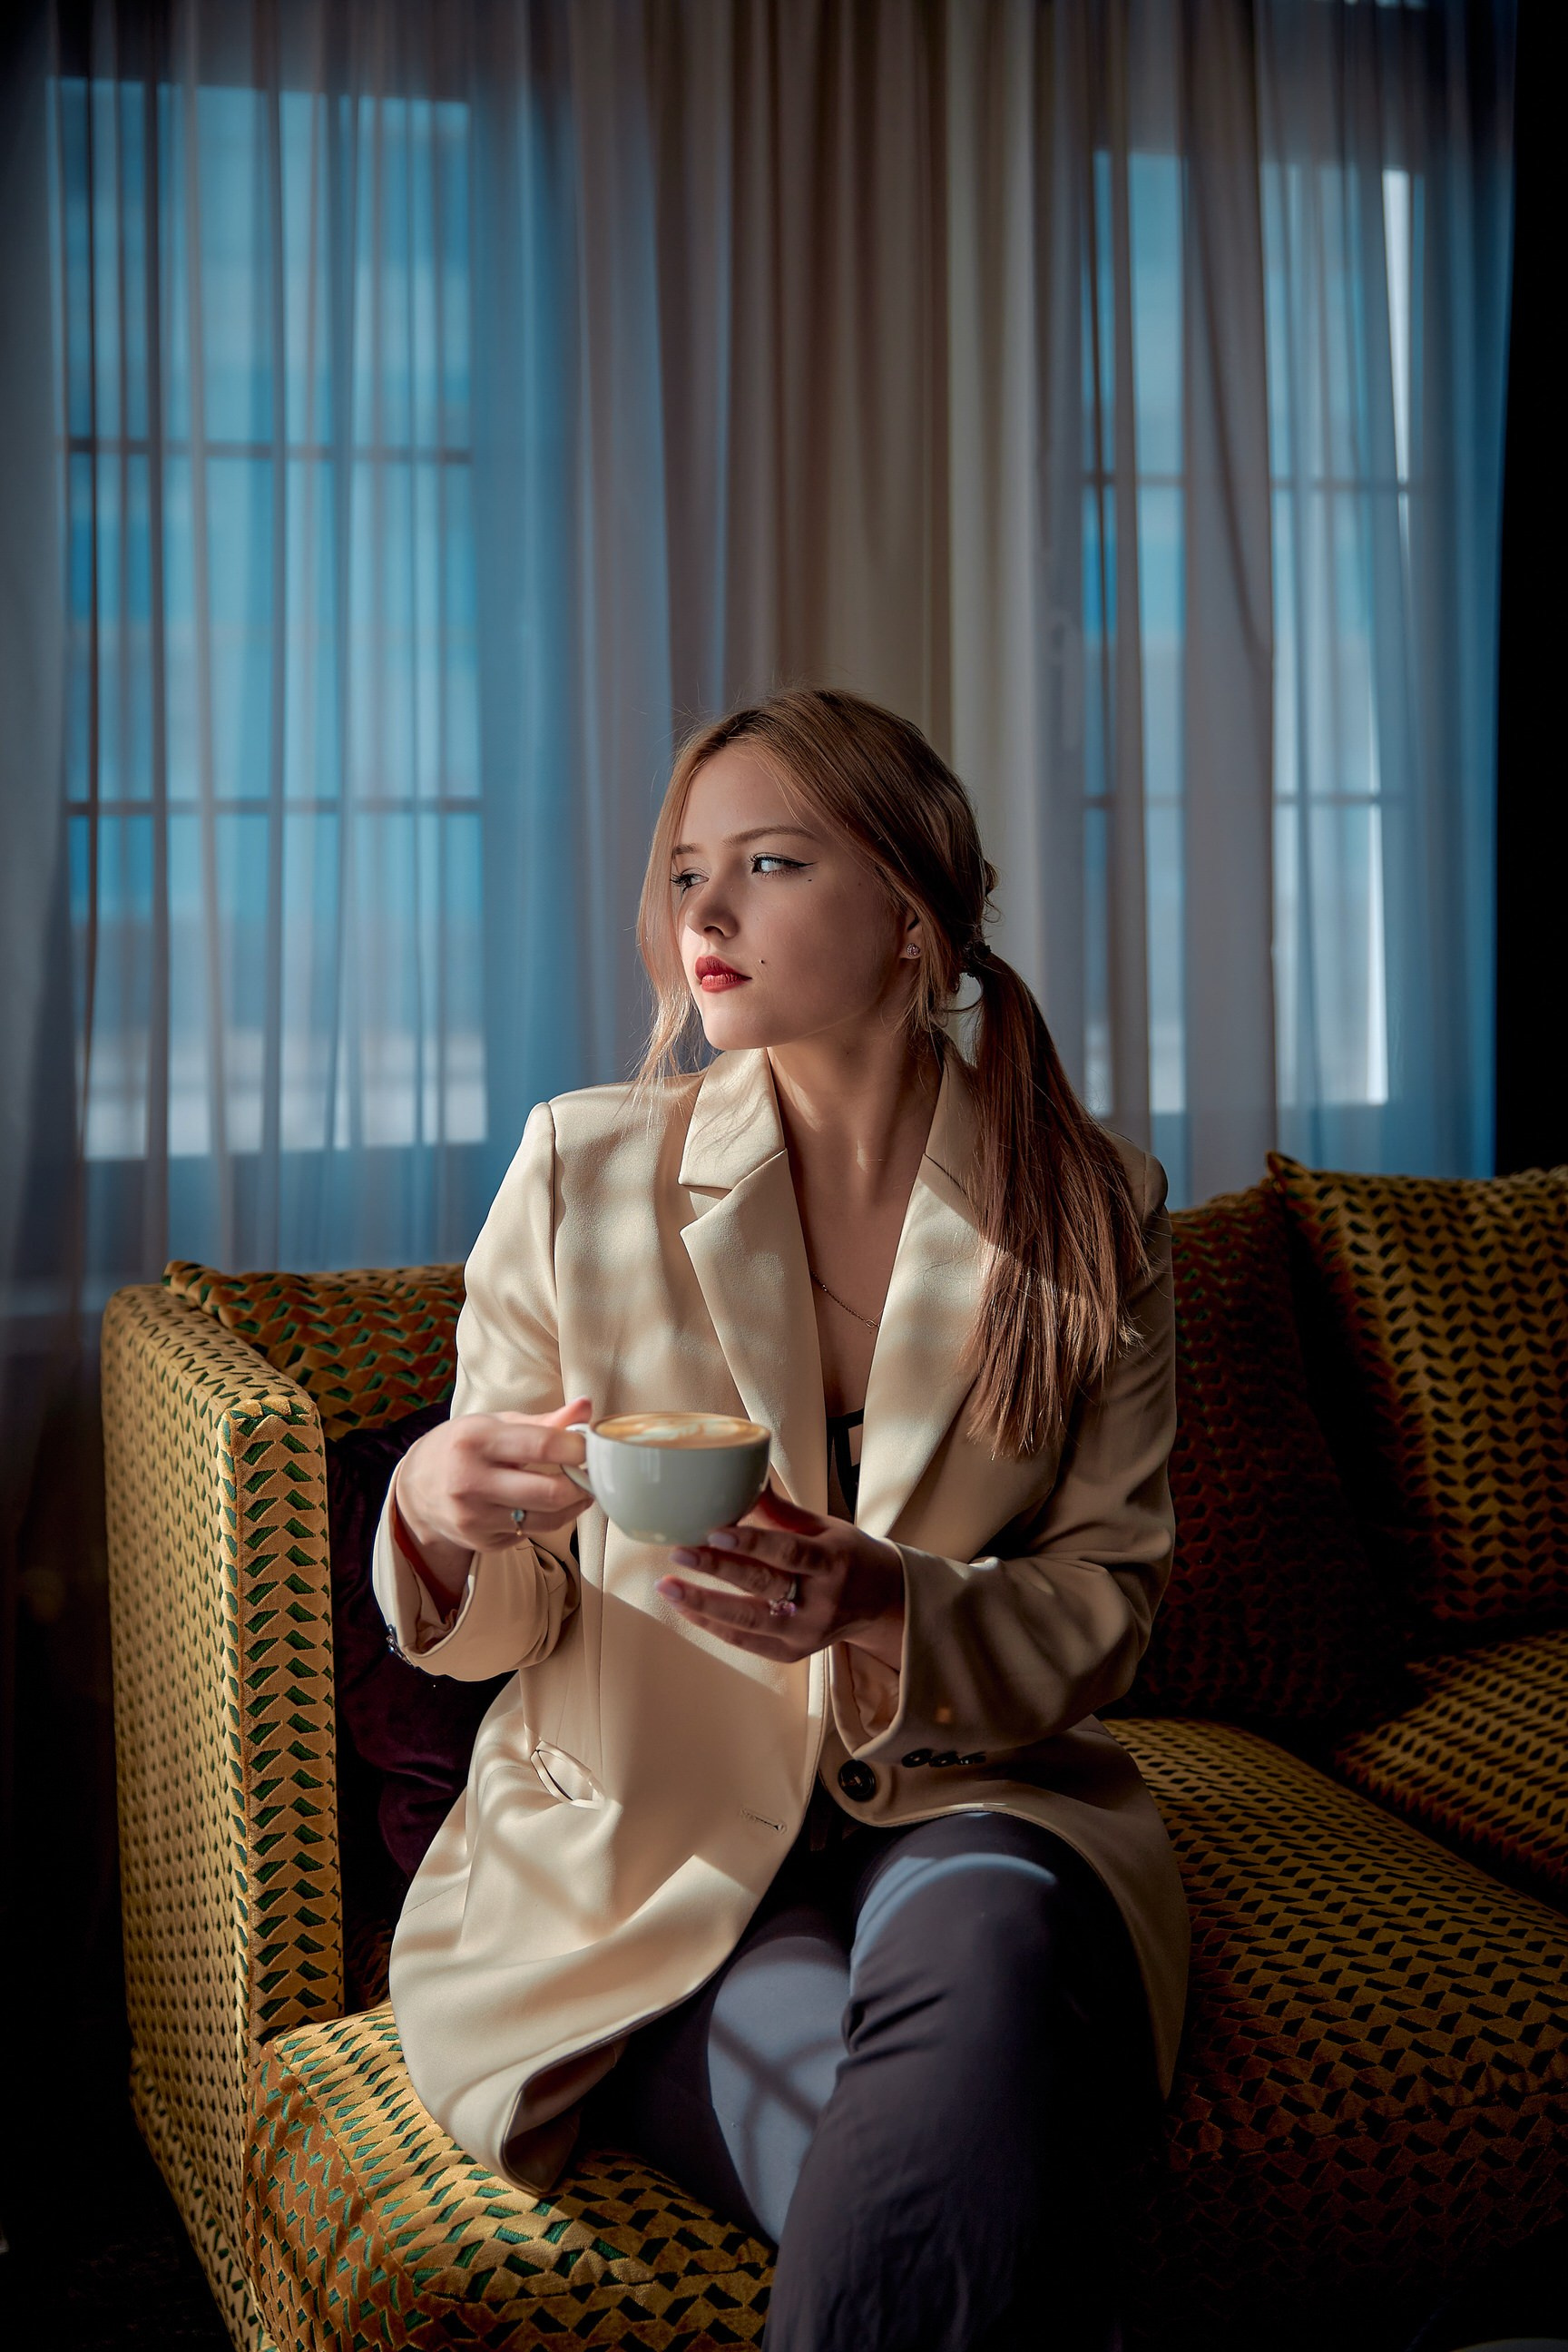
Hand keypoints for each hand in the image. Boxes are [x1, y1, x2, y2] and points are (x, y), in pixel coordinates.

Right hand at [396, 1396, 593, 1567]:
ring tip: (580, 1488)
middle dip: (582, 1483)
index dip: (578, 1447)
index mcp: (476, 1441)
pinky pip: (532, 1533)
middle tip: (593, 1473)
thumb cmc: (464, 1447)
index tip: (592, 1447)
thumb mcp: (496, 1424)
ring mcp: (475, 1518)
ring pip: (547, 1519)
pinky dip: (548, 1519)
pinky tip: (546, 1504)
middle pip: (550, 1492)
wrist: (417, 1488)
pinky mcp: (482, 1542)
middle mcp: (471, 1482)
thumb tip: (585, 1408)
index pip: (542, 1445)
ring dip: (574, 1504)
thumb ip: (543, 1421)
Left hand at [655, 1488, 906, 1667]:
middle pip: (763, 1587)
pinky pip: (747, 1642)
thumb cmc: (848, 1555)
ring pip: (750, 1622)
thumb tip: (742, 1478)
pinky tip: (686, 1608)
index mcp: (833, 1561)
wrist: (883, 1602)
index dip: (751, 1543)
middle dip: (717, 1571)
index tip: (714, 1531)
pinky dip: (713, 1625)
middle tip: (679, 1553)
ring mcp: (807, 1632)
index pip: (788, 1552)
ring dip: (704, 1604)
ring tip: (667, 1587)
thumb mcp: (825, 1526)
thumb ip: (782, 1512)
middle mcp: (821, 1601)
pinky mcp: (794, 1653)